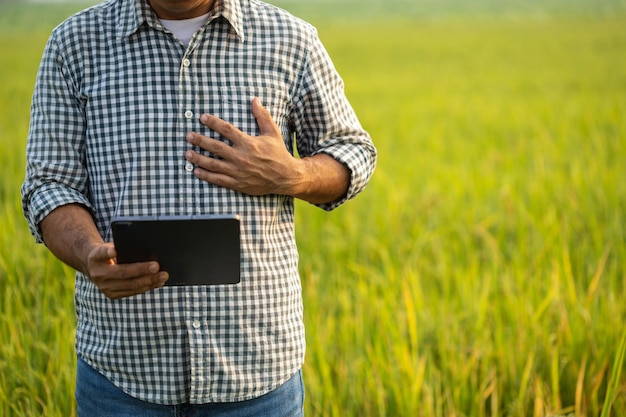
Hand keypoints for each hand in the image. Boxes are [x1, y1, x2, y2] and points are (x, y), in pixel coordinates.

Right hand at [86, 243, 168, 298]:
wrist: (94, 268)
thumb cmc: (109, 254)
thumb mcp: (110, 247)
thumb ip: (121, 248)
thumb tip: (146, 250)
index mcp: (96, 257)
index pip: (101, 253)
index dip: (108, 252)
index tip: (115, 250)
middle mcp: (98, 273)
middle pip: (122, 272)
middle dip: (142, 270)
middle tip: (157, 266)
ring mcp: (104, 287)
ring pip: (130, 285)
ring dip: (149, 281)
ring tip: (163, 276)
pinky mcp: (112, 295)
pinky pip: (132, 292)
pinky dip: (146, 287)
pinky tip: (157, 282)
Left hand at [185, 97, 302, 195]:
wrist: (286, 177)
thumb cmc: (278, 153)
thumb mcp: (272, 133)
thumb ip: (262, 116)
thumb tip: (255, 100)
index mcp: (248, 143)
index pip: (226, 130)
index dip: (213, 122)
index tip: (202, 117)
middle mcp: (241, 157)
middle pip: (215, 147)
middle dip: (199, 140)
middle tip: (188, 135)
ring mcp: (238, 171)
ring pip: (213, 164)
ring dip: (198, 158)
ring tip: (187, 153)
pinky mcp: (237, 183)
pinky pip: (218, 179)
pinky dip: (206, 176)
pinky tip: (196, 171)